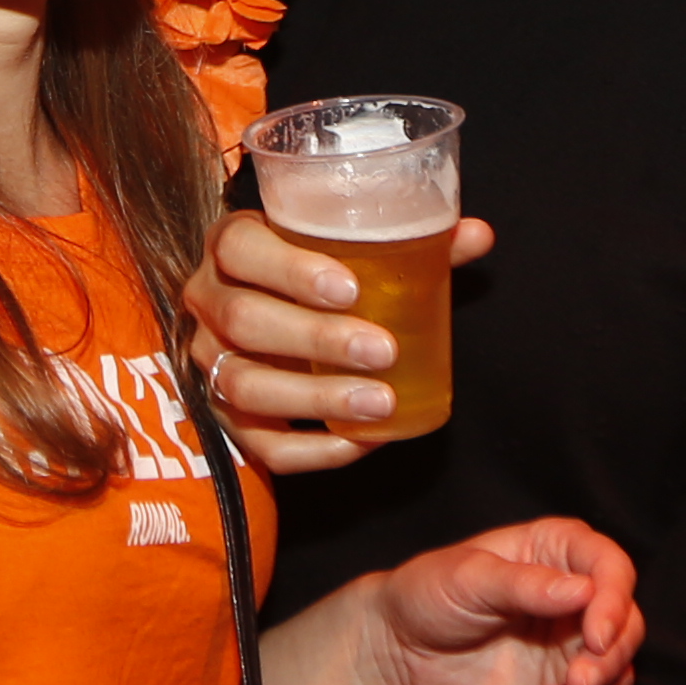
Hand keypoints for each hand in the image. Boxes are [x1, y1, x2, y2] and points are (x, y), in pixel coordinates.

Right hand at [182, 206, 498, 477]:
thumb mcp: (349, 248)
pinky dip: (312, 449)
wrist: (269, 313)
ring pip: (246, 385)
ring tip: (380, 402)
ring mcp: (209, 363)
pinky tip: (360, 442)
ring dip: (315, 398)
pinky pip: (259, 443)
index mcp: (231, 247)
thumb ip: (411, 242)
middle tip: (383, 350)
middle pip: (244, 321)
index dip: (290, 269)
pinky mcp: (223, 416)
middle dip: (316, 339)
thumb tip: (477, 235)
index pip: (240, 248)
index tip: (351, 288)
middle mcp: (208, 303)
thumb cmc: (316, 273)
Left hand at [360, 518, 643, 684]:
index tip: (596, 636)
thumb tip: (584, 592)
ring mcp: (574, 649)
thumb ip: (523, 585)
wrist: (398, 647)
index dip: (615, 602)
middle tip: (575, 684)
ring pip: (618, 672)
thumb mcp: (467, 577)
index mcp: (560, 552)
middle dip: (609, 659)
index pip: (613, 570)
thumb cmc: (429, 593)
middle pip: (627, 626)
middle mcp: (578, 600)